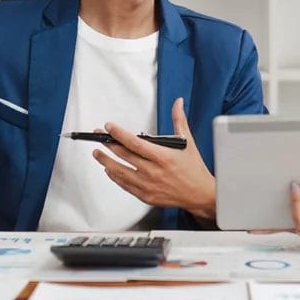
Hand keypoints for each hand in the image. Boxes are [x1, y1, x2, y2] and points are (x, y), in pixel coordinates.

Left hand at [93, 97, 215, 219]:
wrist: (200, 194)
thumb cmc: (194, 169)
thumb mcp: (188, 142)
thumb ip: (179, 120)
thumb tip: (178, 103)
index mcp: (163, 157)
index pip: (135, 143)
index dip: (119, 134)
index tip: (110, 127)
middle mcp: (154, 172)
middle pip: (124, 156)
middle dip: (108, 144)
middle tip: (99, 137)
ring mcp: (148, 185)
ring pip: (120, 172)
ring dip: (106, 161)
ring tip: (98, 153)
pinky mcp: (146, 196)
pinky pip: (125, 185)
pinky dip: (115, 177)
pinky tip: (110, 170)